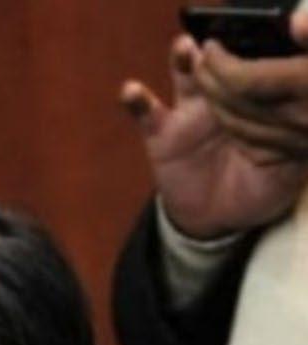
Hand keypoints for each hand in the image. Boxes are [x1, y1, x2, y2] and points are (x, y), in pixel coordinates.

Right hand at [121, 30, 307, 236]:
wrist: (214, 221)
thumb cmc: (255, 192)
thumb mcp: (286, 172)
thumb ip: (297, 147)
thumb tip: (307, 122)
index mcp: (256, 104)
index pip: (257, 74)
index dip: (257, 63)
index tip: (262, 53)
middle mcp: (224, 98)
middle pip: (222, 65)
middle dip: (220, 51)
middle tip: (219, 44)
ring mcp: (191, 112)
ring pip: (186, 75)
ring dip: (183, 58)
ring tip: (183, 49)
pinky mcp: (162, 133)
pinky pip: (146, 112)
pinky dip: (136, 99)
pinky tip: (132, 92)